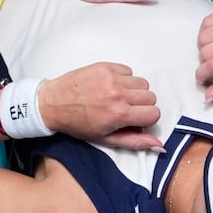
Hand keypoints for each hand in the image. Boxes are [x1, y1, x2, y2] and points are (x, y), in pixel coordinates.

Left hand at [38, 63, 161, 149]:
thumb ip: (135, 141)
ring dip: (134, 91)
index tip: (135, 120)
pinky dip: (124, 78)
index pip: (154, 113)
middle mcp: (117, 94)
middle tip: (125, 109)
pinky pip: (128, 70)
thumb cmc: (77, 124)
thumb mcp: (106, 139)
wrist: (53, 104)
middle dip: (141, 105)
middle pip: (150, 97)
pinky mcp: (105, 66)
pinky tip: (110, 86)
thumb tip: (159, 145)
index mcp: (119, 114)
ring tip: (117, 97)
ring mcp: (111, 78)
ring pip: (142, 82)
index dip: (146, 119)